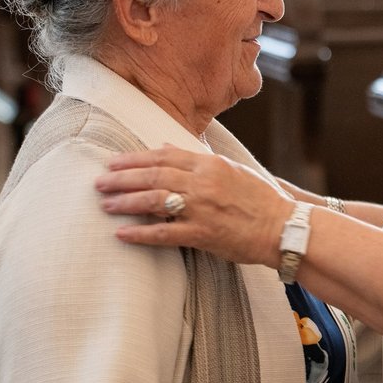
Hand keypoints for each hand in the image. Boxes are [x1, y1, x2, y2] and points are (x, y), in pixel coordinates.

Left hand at [97, 145, 296, 268]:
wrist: (283, 227)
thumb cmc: (259, 199)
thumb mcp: (230, 169)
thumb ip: (196, 158)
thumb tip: (164, 147)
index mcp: (209, 164)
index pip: (162, 156)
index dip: (133, 159)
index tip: (112, 162)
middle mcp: (203, 182)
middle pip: (152, 176)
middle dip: (121, 179)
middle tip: (99, 182)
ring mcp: (202, 208)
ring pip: (153, 201)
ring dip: (125, 202)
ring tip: (105, 205)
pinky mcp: (203, 235)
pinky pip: (165, 233)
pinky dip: (141, 234)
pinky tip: (122, 234)